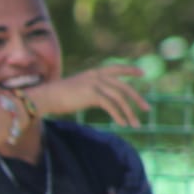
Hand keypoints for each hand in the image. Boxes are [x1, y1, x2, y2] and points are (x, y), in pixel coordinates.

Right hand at [31, 64, 149, 127]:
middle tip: (147, 109)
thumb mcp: (76, 88)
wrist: (45, 97)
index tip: (142, 74)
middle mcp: (96, 76)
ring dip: (129, 113)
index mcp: (93, 72)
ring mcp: (95, 84)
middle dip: (137, 99)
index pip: (116, 68)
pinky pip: (111, 106)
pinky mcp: (92, 95)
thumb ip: (90, 89)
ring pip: (119, 99)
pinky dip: (119, 116)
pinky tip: (122, 124)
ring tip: (136, 124)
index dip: (130, 71)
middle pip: (123, 87)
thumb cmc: (56, 96)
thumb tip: (98, 98)